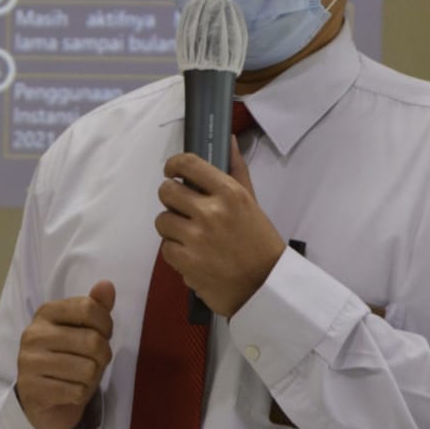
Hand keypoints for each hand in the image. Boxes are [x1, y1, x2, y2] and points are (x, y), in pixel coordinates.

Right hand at [15, 280, 115, 428]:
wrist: (42, 398)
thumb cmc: (68, 357)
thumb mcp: (82, 329)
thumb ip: (95, 307)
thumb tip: (107, 284)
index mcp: (46, 312)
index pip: (88, 308)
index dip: (106, 324)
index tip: (104, 335)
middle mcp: (34, 334)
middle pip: (92, 341)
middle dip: (103, 355)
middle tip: (96, 361)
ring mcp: (30, 361)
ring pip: (87, 369)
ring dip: (92, 378)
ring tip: (82, 377)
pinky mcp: (32, 389)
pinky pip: (76, 392)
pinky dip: (81, 394)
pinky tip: (71, 391)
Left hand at [155, 137, 285, 316]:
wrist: (267, 288)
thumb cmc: (259, 242)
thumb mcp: (251, 202)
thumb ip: (236, 170)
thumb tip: (228, 140)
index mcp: (229, 193)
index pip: (188, 164)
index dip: (173, 165)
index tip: (171, 171)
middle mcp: (211, 212)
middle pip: (166, 191)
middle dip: (171, 199)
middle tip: (182, 209)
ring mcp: (197, 237)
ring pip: (162, 220)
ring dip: (172, 228)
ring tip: (190, 236)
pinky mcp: (186, 262)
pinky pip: (165, 248)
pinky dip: (175, 252)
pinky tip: (192, 255)